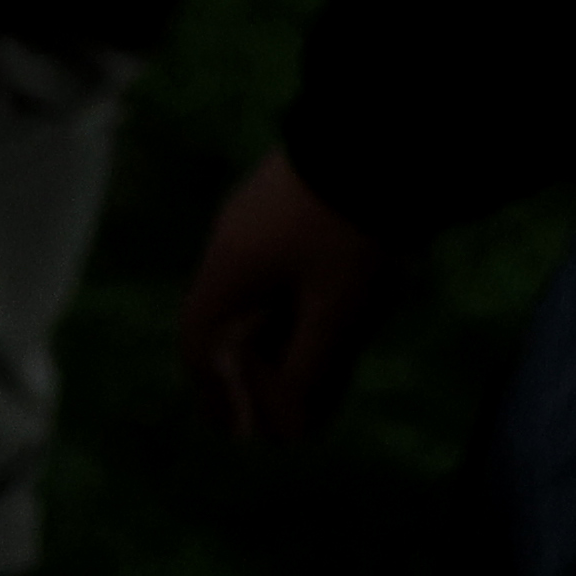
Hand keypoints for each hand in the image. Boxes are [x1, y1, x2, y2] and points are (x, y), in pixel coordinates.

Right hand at [176, 147, 388, 443]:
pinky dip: (284, 307)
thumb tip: (290, 429)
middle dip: (247, 371)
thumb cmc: (347, 237)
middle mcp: (228, 244)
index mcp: (228, 272)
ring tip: (305, 370)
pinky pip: (270, 271)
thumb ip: (309, 372)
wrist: (377, 146)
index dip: (210, 390)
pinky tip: (319, 316)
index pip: (198, 341)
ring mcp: (253, 219)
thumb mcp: (336, 312)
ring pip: (250, 294)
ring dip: (270, 338)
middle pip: (224, 320)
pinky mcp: (282, 203)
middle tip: (276, 407)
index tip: (229, 429)